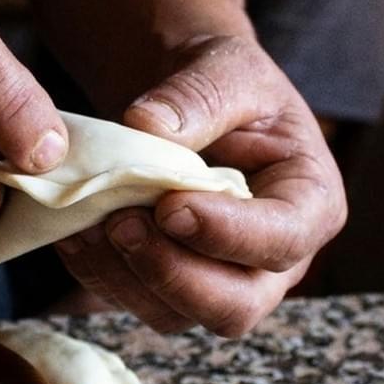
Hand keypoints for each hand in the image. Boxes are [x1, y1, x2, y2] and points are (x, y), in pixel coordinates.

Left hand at [55, 35, 346, 335]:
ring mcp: (217, 280)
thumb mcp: (227, 69)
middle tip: (122, 224)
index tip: (171, 206)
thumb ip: (200, 96)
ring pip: (174, 314)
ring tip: (89, 223)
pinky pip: (129, 300)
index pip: (282, 241)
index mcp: (308, 204)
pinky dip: (96, 271)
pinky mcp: (164, 286)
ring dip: (124, 276)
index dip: (227, 234)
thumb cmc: (227, 86)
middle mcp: (269, 260)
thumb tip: (147, 126)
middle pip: (234, 307)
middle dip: (172, 274)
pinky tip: (75, 231)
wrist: (190, 104)